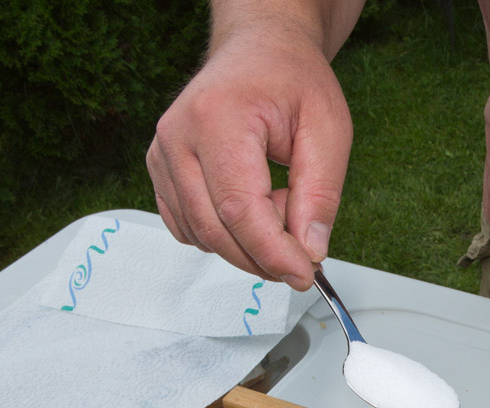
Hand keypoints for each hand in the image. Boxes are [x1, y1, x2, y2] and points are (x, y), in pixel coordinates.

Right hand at [146, 28, 352, 289]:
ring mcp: (162, 155)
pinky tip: (253, 204)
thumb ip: (320, 193)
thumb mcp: (328, 129)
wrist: (259, 51)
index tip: (305, 275)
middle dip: (264, 255)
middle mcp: (177, 137)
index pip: (240, 209)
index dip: (274, 253)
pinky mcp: (161, 172)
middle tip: (305, 248)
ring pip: (202, 236)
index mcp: (217, 118)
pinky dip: (226, 233)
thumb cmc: (291, 79)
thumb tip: (310, 250)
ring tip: (280, 199)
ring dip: (248, 241)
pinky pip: (190, 228)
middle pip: (216, 230)